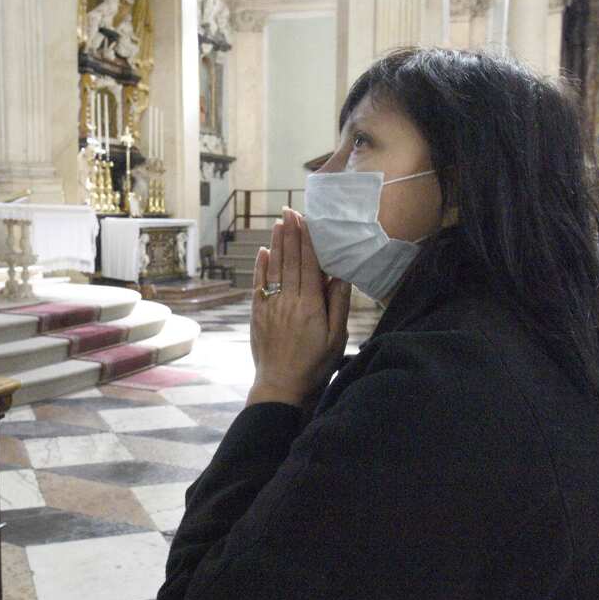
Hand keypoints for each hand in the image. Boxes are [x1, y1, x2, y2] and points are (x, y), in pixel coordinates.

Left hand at [248, 208, 349, 407]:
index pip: (308, 264)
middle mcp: (288, 301)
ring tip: (278, 224)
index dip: (305, 240)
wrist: (281, 387)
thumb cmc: (315, 365)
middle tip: (289, 212)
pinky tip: (263, 253)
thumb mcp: (336, 337)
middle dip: (289, 234)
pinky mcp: (258, 316)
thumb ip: (338, 304)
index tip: (303, 220)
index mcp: (310, 305)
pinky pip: (259, 285)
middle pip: (289, 260)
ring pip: (273, 269)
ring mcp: (271, 307)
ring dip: (275, 244)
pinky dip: (261, 267)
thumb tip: (340, 275)